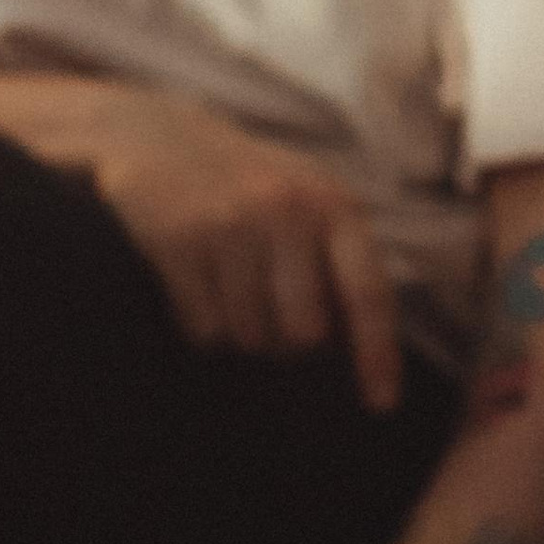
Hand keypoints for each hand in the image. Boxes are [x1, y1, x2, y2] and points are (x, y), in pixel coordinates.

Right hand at [79, 88, 402, 409]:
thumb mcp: (310, 205)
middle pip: (303, 333)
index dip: (378, 354)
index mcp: (335, 207)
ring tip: (231, 290)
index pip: (368, 294)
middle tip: (270, 317)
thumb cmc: (251, 188)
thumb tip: (357, 352)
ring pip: (249, 336)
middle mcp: (288, 211)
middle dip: (288, 345)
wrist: (160, 137)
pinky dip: (202, 326)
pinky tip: (197, 287)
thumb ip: (342, 263)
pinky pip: (203, 328)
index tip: (382, 406)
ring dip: (241, 334)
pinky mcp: (179, 241)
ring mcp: (231, 224)